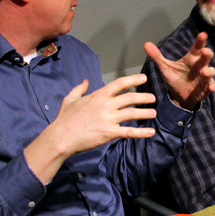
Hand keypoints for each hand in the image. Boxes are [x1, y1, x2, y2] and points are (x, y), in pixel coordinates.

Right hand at [25, 75, 157, 182]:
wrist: (60, 137)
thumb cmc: (64, 119)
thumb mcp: (70, 99)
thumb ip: (79, 89)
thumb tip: (85, 81)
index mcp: (98, 96)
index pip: (119, 84)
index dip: (133, 79)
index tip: (143, 78)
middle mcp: (105, 105)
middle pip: (129, 98)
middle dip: (143, 97)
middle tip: (152, 97)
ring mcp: (108, 119)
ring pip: (132, 113)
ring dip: (145, 112)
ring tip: (154, 113)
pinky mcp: (109, 133)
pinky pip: (129, 132)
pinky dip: (141, 133)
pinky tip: (151, 132)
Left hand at [144, 32, 214, 109]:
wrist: (179, 96)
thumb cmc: (175, 78)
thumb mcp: (165, 67)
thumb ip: (157, 56)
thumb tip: (145, 44)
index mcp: (191, 59)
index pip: (196, 48)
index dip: (200, 41)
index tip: (203, 34)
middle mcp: (199, 66)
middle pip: (206, 57)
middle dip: (207, 54)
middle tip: (205, 51)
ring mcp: (205, 77)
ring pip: (211, 71)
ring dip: (209, 71)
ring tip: (204, 72)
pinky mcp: (207, 88)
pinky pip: (213, 86)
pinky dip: (213, 86)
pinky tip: (211, 86)